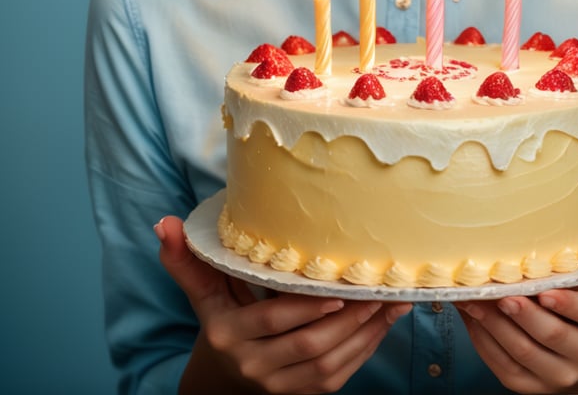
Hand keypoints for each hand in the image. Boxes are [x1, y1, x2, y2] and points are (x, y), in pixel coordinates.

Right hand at [155, 216, 411, 392]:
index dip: (304, 309)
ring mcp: (281, 385)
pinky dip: (367, 348)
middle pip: (307, 343)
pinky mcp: (305, 394)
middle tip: (375, 290)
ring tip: (389, 302)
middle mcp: (254, 364)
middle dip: (347, 319)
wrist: (226, 376)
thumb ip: (186, 260)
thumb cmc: (222, 319)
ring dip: (365, 332)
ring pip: (329, 362)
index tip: (335, 292)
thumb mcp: (204, 292)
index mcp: (229, 334)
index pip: (271, 320)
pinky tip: (385, 321)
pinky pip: (341, 374)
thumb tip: (164, 223)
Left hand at [456, 198, 577, 392]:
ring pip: (524, 354)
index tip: (547, 292)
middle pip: (554, 338)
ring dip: (496, 325)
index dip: (571, 306)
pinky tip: (471, 316)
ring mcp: (559, 375)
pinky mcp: (532, 386)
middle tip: (502, 293)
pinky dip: (485, 342)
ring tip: (474, 298)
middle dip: (526, 316)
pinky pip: (504, 368)